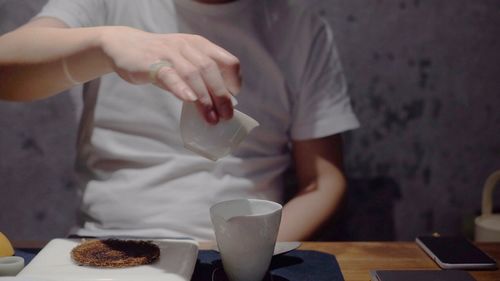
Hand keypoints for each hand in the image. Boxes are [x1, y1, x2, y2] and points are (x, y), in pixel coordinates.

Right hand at [100, 26, 240, 122]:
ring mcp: (169, 53)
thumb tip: (221, 103)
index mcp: (201, 45)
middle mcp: (187, 46)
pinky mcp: (152, 63)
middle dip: (221, 95)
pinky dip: (181, 88)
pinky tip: (189, 100)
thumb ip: (201, 78)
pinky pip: (169, 75)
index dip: (234, 80)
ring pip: (193, 75)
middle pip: (211, 70)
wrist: (125, 46)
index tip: (234, 98)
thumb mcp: (185, 62)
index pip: (228, 61)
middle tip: (226, 116)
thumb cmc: (161, 59)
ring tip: (210, 118)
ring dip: (204, 99)